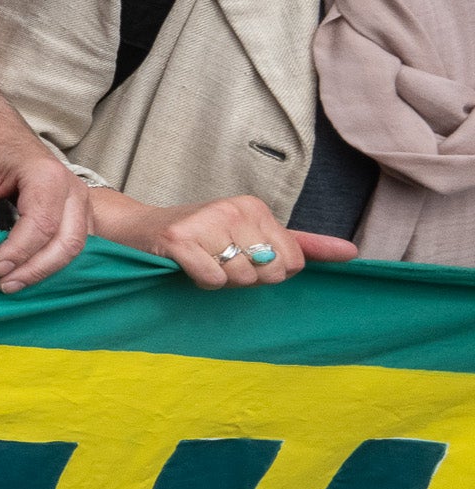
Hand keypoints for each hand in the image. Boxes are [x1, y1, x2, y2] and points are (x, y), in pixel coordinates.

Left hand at [0, 97, 91, 291]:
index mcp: (47, 176)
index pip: (40, 225)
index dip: (17, 253)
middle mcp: (73, 189)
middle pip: (67, 242)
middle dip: (36, 270)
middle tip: (3, 285)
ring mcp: (80, 200)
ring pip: (76, 247)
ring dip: (47, 270)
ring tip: (13, 283)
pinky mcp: (78, 210)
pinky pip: (75, 243)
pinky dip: (54, 261)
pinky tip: (29, 272)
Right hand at [118, 195, 356, 288]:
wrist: (137, 230)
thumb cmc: (199, 238)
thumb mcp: (251, 236)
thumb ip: (301, 245)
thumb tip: (353, 253)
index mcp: (254, 207)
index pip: (292, 262)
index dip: (268, 273)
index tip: (239, 257)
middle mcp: (233, 209)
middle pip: (268, 273)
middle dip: (244, 278)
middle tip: (218, 261)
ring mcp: (205, 221)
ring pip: (241, 278)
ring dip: (220, 281)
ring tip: (201, 262)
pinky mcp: (179, 239)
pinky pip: (213, 280)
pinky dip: (201, 282)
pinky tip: (186, 267)